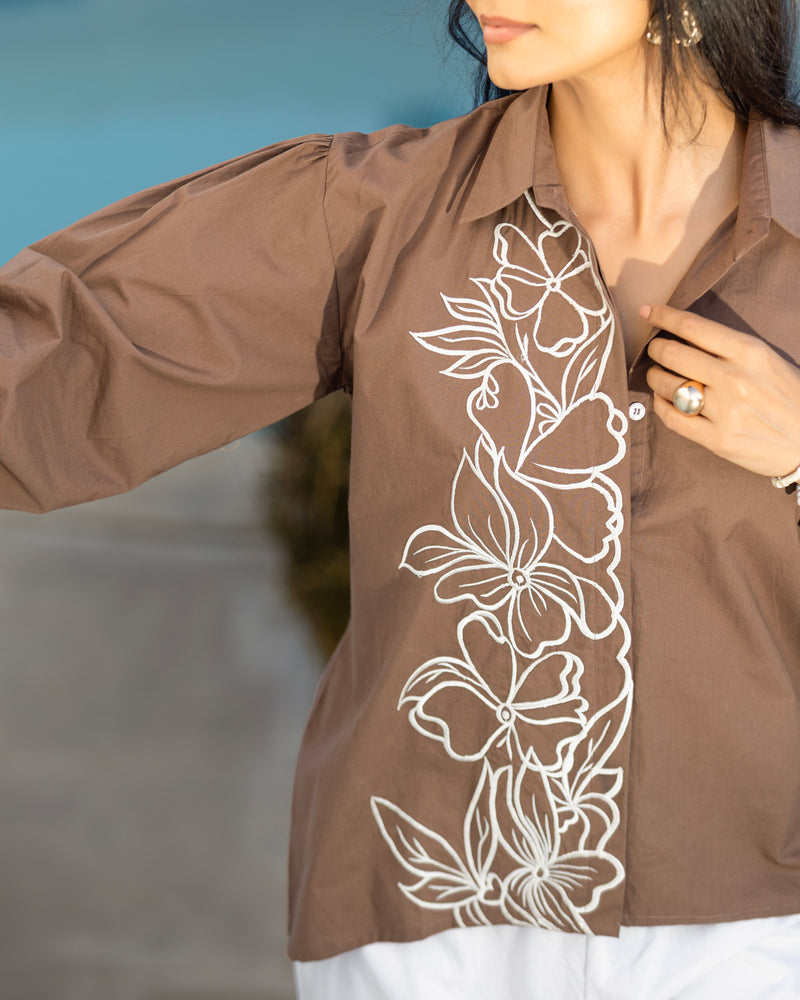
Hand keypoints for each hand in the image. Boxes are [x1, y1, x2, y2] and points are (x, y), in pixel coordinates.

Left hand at [641, 303, 799, 478]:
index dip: (663, 316)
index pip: (693, 326)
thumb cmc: (789, 397)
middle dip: (655, 349)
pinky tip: (664, 400)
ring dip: (655, 377)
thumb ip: (730, 348)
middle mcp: (734, 379)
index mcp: (750, 352)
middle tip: (655, 350)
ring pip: (666, 385)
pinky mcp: (717, 440)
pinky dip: (660, 405)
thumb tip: (684, 335)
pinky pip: (671, 417)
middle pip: (672, 354)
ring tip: (659, 375)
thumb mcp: (768, 361)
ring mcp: (724, 411)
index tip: (647, 311)